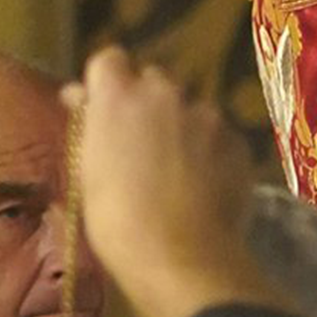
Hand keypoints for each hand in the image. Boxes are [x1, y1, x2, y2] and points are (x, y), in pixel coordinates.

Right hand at [66, 47, 289, 316]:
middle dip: (146, 104)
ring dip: (181, 127)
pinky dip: (210, 149)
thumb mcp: (87, 172)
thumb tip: (78, 98)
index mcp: (117, 97)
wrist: (181, 256)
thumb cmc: (117, 220)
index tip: (103, 107)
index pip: (108, 60)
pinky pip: (219, 133)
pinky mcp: (237, 139)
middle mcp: (164, 93)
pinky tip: (204, 183)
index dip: (106, 81)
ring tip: (178, 171)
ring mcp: (206, 114)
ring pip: (190, 108)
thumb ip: (88, 127)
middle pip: (152, 80)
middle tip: (140, 144)